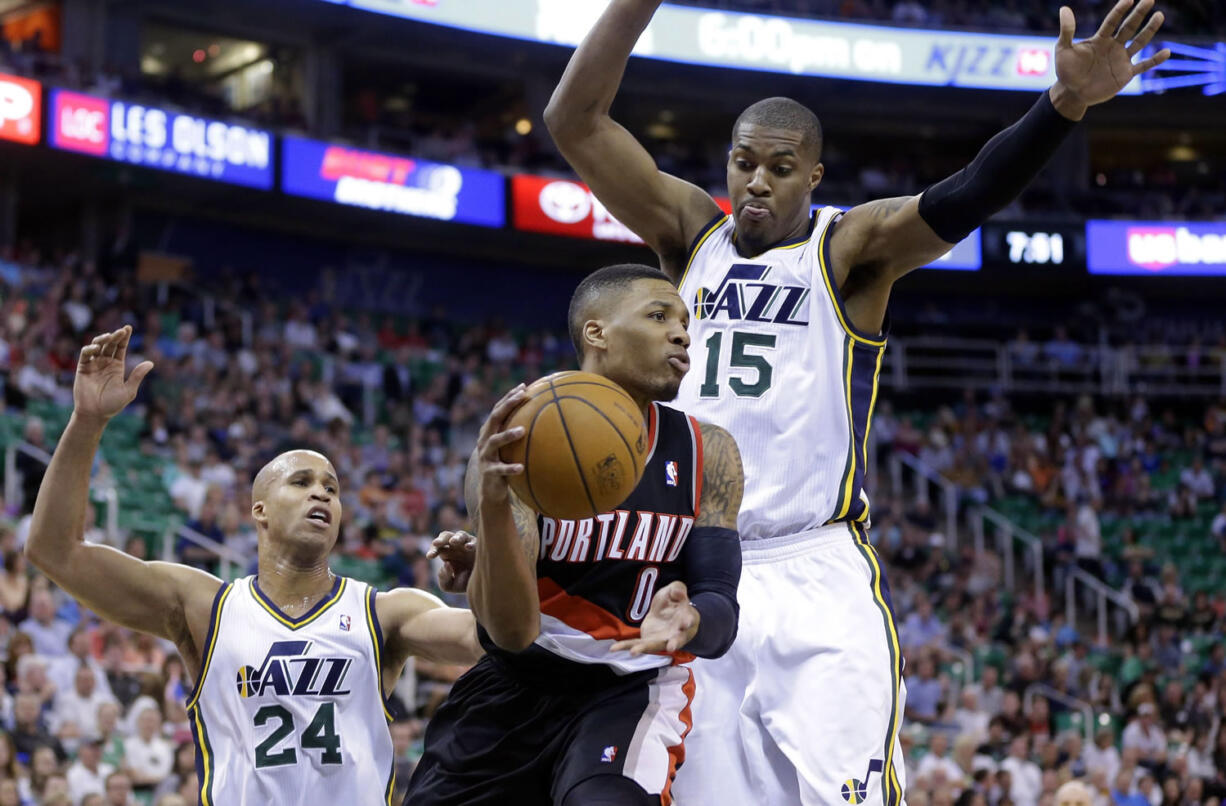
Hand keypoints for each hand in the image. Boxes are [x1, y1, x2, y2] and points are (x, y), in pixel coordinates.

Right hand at [73, 326, 153, 425]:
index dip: (124, 337)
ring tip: (109, 337)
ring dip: (103, 340)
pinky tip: (96, 348)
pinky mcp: (83, 368)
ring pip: (97, 346)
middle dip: (115, 336)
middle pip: (110, 344)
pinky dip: (90, 349)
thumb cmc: (113, 404)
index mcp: (117, 366)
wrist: (95, 414)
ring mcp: (94, 364)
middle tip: (122, 331)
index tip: (128, 327)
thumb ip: (137, 376)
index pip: (120, 347)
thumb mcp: (128, 390)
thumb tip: (151, 363)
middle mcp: (105, 362)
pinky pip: (85, 355)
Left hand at [428, 530, 476, 592]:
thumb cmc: (463, 583)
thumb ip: (443, 578)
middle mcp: (456, 547)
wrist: (480, 587)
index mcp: (446, 553)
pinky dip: (472, 544)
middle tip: (436, 544)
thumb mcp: (449, 585)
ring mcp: (468, 545)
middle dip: (441, 539)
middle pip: (446, 536)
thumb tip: (446, 564)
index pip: (438, 548)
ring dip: (457, 538)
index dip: (433, 550)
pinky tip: (468, 548)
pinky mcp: (479, 548)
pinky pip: (475, 543)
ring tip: (453, 542)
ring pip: (461, 535)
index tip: (429, 556)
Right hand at [475, 384, 528, 506]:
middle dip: (507, 406)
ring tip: (523, 431)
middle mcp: (484, 440)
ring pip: (494, 442)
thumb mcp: (511, 448)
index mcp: (490, 432)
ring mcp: (485, 456)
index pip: (498, 409)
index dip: (508, 397)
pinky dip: (510, 468)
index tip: (523, 386)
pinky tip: (522, 468)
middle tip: (521, 397)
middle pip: (494, 418)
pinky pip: (499, 470)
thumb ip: (521, 433)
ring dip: (508, 435)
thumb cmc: (505, 464)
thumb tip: (549, 418)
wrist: (491, 491)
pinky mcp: (488, 473)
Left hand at [611, 581, 698, 655]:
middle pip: (676, 640)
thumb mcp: (676, 590)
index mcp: (686, 618)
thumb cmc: (675, 602)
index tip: (687, 622)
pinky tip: (613, 648)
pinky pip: (636, 645)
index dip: (688, 621)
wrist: (669, 613)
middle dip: (674, 643)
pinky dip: (625, 646)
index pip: (688, 620)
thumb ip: (678, 589)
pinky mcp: (648, 641)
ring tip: (634, 651)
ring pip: (654, 646)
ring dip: (644, 649)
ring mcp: (662, 640)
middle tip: (671, 647)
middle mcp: (676, 633)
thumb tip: (678, 592)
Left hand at [1053, 0, 1169, 112]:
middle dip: (1139, 14)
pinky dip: (1155, 60)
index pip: (1112, 21)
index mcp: (1100, 39)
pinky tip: (1167, 52)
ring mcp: (1121, 59)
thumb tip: (1064, 8)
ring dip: (1149, 30)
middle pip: (1129, 27)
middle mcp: (1113, 46)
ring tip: (1159, 15)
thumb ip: (1067, 31)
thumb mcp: (1063, 50)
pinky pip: (1143, 65)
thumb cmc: (1066, 71)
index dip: (1120, 10)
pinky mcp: (1125, 74)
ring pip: (1139, 42)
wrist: (1072, 93)